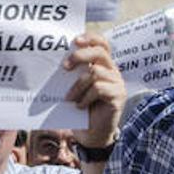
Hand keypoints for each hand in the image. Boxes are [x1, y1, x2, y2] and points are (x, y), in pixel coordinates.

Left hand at [63, 32, 125, 148]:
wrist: (92, 135)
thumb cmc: (81, 109)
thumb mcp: (76, 88)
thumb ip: (73, 74)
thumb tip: (55, 61)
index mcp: (103, 66)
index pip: (102, 44)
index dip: (90, 38)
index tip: (74, 40)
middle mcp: (113, 72)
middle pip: (100, 53)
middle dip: (80, 56)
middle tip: (65, 67)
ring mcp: (117, 84)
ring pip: (95, 73)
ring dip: (77, 86)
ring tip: (69, 98)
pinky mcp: (119, 97)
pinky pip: (99, 89)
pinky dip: (85, 97)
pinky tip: (80, 106)